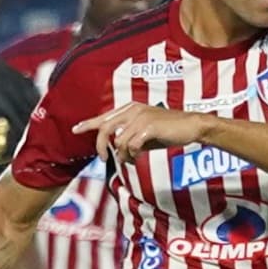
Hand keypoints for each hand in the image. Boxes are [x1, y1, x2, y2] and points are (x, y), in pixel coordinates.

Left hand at [86, 102, 212, 157]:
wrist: (192, 126)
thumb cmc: (169, 130)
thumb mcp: (146, 132)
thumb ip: (130, 137)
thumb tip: (116, 150)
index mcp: (130, 109)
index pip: (104, 117)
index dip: (88, 123)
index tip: (75, 129)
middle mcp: (132, 110)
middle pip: (105, 129)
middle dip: (100, 146)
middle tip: (103, 159)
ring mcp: (141, 117)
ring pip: (119, 141)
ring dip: (122, 154)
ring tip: (131, 159)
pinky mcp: (149, 127)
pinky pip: (131, 145)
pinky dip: (132, 154)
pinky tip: (138, 156)